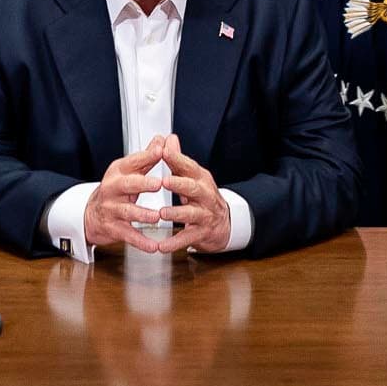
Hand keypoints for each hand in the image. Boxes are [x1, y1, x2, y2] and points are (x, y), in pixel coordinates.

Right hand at [81, 145, 184, 254]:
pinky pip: (128, 235)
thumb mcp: (128, 171)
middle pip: (127, 185)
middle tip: (159, 183)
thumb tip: (162, 139)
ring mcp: (111, 209)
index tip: (161, 151)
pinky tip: (153, 246)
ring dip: (143, 214)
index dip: (147, 156)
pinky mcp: (113, 228)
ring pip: (127, 211)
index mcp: (118, 172)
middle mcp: (112, 189)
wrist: (91, 214)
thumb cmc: (116, 190)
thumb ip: (146, 157)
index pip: (133, 161)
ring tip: (156, 216)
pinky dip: (141, 241)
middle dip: (143, 184)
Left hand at [149, 136, 236, 253]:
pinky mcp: (202, 233)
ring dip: (176, 213)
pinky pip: (187, 238)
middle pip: (194, 188)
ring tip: (162, 213)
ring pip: (191, 214)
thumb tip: (168, 138)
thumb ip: (178, 159)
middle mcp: (205, 196)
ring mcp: (205, 215)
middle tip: (164, 181)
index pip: (189, 166)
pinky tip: (161, 246)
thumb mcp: (193, 177)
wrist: (225, 224)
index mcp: (201, 179)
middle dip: (180, 184)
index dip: (176, 158)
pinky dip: (174, 243)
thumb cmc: (203, 197)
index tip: (162, 151)